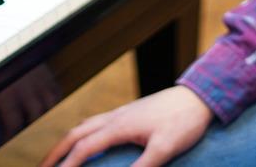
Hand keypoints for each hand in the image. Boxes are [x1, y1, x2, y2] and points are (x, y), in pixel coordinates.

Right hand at [39, 85, 214, 166]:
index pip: (84, 148)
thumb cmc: (184, 120)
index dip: (66, 165)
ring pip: (84, 125)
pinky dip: (83, 134)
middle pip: (76, 133)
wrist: (198, 96)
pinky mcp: (129, 112)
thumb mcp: (164, 148)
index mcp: (119, 126)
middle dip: (56, 151)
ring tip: (59, 156)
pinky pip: (96, 122)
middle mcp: (115, 117)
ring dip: (67, 141)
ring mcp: (121, 112)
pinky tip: (89, 141)